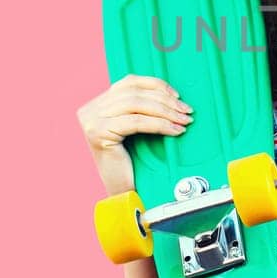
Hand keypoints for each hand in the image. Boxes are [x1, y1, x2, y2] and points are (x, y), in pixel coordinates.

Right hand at [76, 74, 192, 194]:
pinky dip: (159, 124)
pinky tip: (174, 131)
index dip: (156, 85)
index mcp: (97, 104)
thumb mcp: (134, 130)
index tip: (177, 96)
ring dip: (165, 112)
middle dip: (165, 101)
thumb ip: (142, 109)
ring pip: (136, 105)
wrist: (121, 195)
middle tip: (186, 111)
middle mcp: (90, 109)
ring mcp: (91, 120)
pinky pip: (136, 122)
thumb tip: (170, 95)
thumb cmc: (131, 165)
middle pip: (134, 93)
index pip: (129, 82)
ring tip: (183, 121)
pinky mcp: (98, 133)